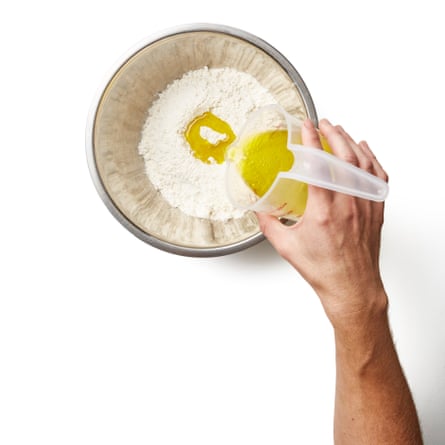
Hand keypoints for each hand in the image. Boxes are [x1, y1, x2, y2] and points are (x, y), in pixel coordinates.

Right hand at [256, 118, 388, 329]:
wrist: (351, 287)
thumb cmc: (323, 269)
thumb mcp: (286, 247)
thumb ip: (269, 224)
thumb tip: (258, 209)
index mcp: (323, 211)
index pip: (318, 165)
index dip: (311, 141)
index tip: (307, 126)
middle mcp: (347, 204)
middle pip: (344, 157)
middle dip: (333, 134)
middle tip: (323, 123)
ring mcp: (365, 206)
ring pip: (363, 163)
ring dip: (351, 142)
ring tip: (339, 131)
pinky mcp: (375, 210)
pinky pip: (378, 177)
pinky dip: (372, 158)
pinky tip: (365, 150)